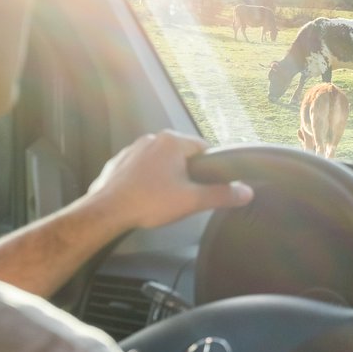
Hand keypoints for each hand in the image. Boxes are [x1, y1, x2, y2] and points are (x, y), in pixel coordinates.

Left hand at [83, 131, 252, 232]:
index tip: (205, 187)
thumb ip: (223, 195)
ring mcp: (132, 150)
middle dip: (186, 174)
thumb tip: (247, 192)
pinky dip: (146, 181)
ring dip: (166, 177)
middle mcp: (152, 139)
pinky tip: (145, 199)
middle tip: (184, 197)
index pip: (205, 150)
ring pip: (161, 162)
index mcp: (172, 141)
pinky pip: (142, 169)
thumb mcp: (193, 200)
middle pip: (182, 156)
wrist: (105, 212)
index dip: (209, 170)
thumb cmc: (150, 202)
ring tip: (163, 200)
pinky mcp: (118, 163)